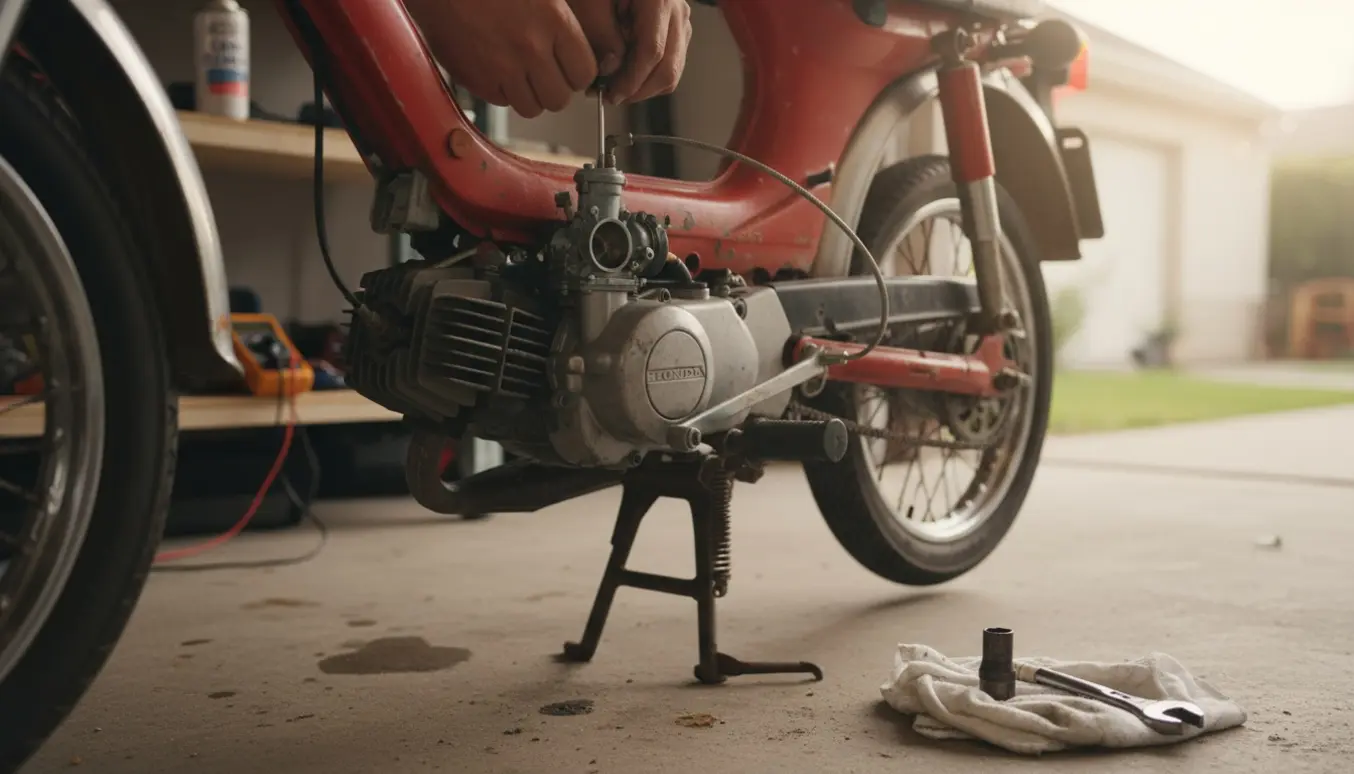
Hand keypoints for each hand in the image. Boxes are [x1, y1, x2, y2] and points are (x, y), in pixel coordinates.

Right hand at [405, 0, 596, 117]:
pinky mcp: (478, 80)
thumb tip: (576, 56)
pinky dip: (501, 92)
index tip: (569, 70)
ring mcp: (503, 68)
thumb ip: (561, 23)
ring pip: (532, 108)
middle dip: (553, 90)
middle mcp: (531, 48)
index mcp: (554, 21)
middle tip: (542, 74)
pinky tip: (495, 68)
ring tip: (518, 73)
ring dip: (528, 95)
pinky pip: (502, 102)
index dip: (577, 74)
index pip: (584, 73)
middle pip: (559, 99)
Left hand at [568, 0, 691, 103]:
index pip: (652, 51)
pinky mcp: (677, 28)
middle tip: (610, 96)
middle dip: (638, 90)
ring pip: (672, 70)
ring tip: (614, 85)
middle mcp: (677, 9)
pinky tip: (625, 71)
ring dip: (643, 86)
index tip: (610, 94)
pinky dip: (648, 75)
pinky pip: (669, 62)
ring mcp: (681, 19)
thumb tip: (610, 70)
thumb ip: (599, 33)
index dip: (631, 80)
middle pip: (669, 67)